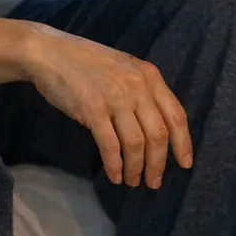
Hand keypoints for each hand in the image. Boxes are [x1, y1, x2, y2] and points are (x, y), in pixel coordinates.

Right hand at [22, 24, 192, 187]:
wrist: (50, 53)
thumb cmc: (87, 62)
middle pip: (158, 134)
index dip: (183, 143)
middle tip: (154, 182)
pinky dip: (115, 165)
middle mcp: (137, 86)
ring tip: (133, 182)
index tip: (185, 164)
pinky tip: (115, 176)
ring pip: (136, 143)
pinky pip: (111, 146)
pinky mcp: (93, 109)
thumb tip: (156, 127)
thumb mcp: (125, 69)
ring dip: (137, 168)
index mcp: (149, 76)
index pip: (176, 114)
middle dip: (158, 163)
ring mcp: (116, 98)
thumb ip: (143, 91)